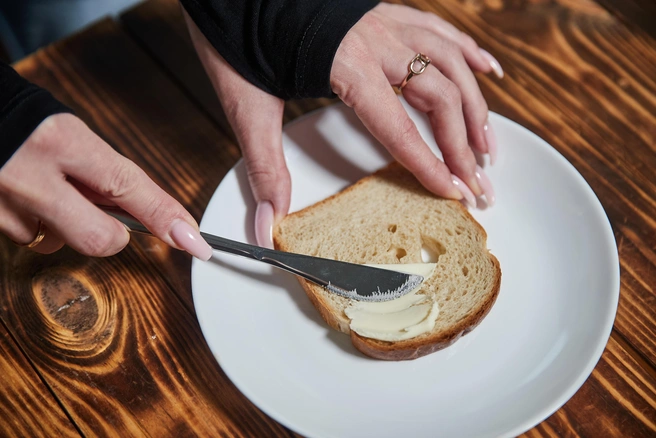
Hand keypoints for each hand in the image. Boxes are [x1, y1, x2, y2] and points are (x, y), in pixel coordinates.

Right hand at [0, 113, 212, 259]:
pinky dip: (36, 225)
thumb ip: (104, 173)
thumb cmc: (20, 118)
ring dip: (63, 225)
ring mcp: (4, 204)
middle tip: (104, 215)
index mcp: (60, 142)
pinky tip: (24, 196)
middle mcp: (30, 176)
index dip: (166, 217)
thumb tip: (144, 213)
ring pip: (57, 243)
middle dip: (111, 236)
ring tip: (45, 188)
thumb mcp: (68, 132)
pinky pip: (27, 238)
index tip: (194, 241)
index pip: (128, 187)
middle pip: (99, 239)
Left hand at [183, 3, 499, 248]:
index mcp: (348, 67)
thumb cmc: (241, 38)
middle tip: (480, 183)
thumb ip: (264, 166)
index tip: (455, 194)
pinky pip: (442, 30)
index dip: (431, 165)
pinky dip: (471, 53)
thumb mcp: (248, 105)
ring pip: (452, 63)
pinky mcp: (386, 11)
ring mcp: (387, 21)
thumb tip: (269, 221)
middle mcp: (378, 42)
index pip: (401, 128)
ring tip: (489, 144)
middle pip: (441, 96)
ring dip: (476, 106)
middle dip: (464, 145)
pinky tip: (489, 72)